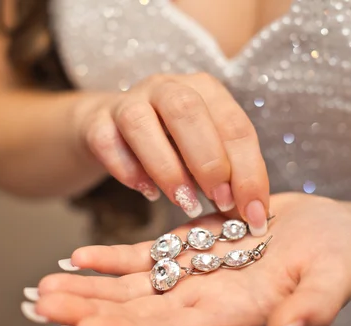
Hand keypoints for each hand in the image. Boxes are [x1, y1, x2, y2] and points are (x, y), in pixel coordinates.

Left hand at [23, 193, 350, 325]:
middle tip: (40, 307)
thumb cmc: (335, 254)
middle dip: (87, 313)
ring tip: (41, 289)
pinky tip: (76, 258)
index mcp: (233, 313)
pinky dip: (108, 259)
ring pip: (129, 289)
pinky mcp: (186, 250)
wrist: (324, 231)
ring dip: (86, 290)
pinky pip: (141, 258)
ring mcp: (190, 276)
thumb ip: (313, 307)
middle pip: (135, 315)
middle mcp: (202, 301)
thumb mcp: (334, 276)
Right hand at [73, 73, 269, 233]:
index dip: (248, 170)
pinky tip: (148, 193)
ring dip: (167, 167)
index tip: (254, 212)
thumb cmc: (169, 142)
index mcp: (204, 89)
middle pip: (187, 111)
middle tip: (221, 202)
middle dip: (210, 161)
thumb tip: (250, 211)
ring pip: (141, 123)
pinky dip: (128, 171)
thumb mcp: (204, 150)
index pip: (234, 124)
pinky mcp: (96, 122)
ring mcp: (126, 101)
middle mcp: (165, 87)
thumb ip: (226, 172)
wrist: (110, 126)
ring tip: (185, 203)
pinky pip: (107, 143)